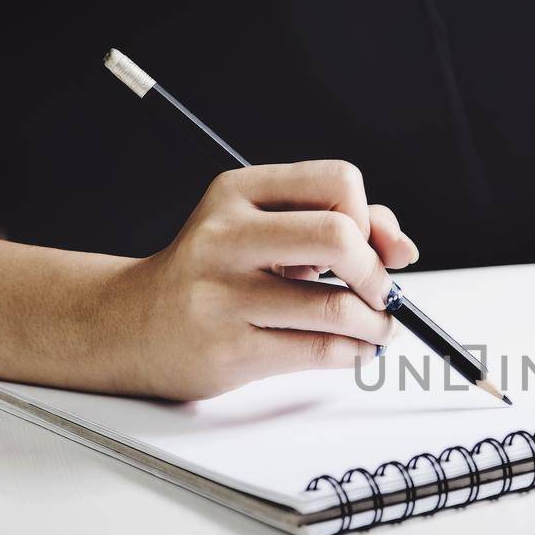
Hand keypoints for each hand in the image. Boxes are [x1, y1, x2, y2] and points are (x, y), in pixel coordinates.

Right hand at [109, 161, 418, 399]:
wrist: (132, 324)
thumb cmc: (211, 273)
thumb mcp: (261, 227)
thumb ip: (334, 221)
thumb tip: (402, 248)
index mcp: (238, 191)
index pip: (338, 182)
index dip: (368, 219)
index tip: (369, 248)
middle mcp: (226, 236)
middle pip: (340, 238)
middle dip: (377, 274)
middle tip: (381, 294)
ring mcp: (224, 294)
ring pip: (337, 306)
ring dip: (375, 324)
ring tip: (376, 328)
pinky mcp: (231, 348)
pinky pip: (320, 351)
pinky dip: (355, 352)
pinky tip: (354, 349)